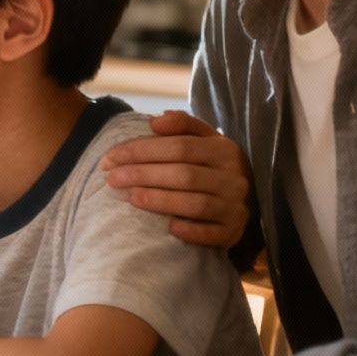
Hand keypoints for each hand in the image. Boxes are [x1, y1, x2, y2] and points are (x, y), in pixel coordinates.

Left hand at [99, 110, 251, 248]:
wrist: (246, 199)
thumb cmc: (212, 166)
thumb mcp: (204, 139)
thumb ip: (182, 125)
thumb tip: (155, 121)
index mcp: (224, 149)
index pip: (179, 146)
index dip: (141, 151)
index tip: (110, 158)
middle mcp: (233, 177)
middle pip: (183, 174)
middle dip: (142, 175)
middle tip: (111, 179)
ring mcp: (235, 206)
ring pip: (195, 204)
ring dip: (160, 201)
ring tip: (131, 198)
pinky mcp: (234, 232)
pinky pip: (211, 233)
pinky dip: (190, 231)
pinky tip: (169, 228)